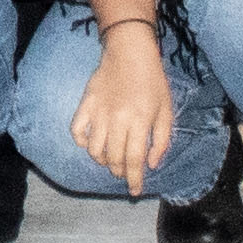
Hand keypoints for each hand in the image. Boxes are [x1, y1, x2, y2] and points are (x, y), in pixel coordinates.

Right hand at [71, 23, 175, 191]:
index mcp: (140, 121)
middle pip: (114, 158)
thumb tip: (152, 164)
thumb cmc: (152, 80)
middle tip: (124, 174)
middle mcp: (117, 120)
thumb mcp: (166, 110)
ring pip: (94, 150)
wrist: (129, 51)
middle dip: (119, 172)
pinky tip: (91, 144)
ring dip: (102, 161)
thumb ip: (162, 140)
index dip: (135, 179)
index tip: (135, 191)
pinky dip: (82, 143)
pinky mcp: (86, 104)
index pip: (135, 160)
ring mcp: (99, 112)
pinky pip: (77, 131)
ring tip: (110, 160)